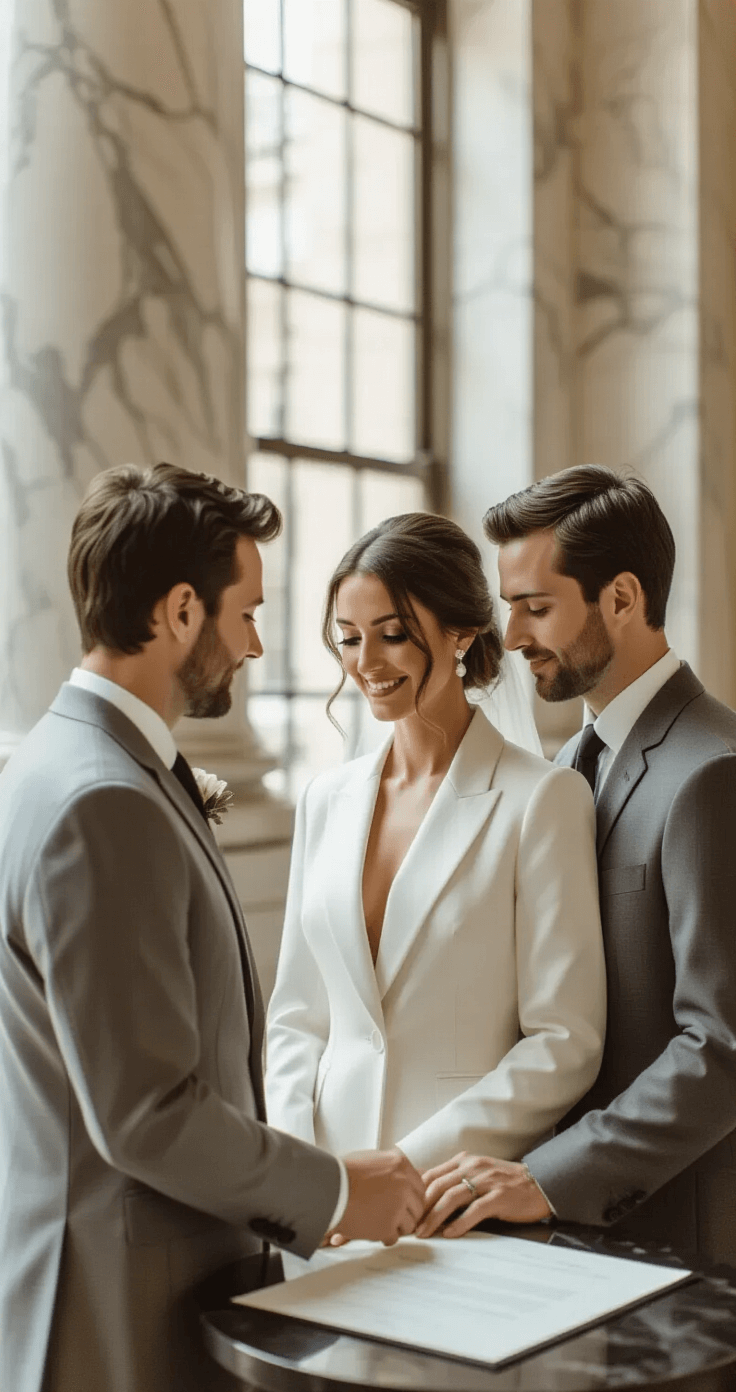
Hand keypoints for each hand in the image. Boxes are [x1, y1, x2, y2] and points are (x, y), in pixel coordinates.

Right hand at [336, 1147, 426, 1245]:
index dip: (411, 1198)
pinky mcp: (388, 1225)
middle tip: (395, 1218)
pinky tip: (373, 1231)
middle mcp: (404, 1184)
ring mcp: (398, 1206)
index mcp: (400, 1165)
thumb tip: (395, 1174)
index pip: (419, 1187)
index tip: (405, 1204)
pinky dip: (384, 1237)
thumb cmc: (343, 1173)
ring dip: (397, 1226)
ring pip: (409, 1224)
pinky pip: (394, 1237)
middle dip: (407, 1214)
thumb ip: (388, 1168)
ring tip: (380, 1223)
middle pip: (418, 1207)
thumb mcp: (370, 1159)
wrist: (329, 1188)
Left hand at [416, 1152, 551, 1237]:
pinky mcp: (500, 1196)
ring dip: (435, 1217)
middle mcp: (473, 1167)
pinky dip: (460, 1222)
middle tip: (410, 1228)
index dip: (416, 1194)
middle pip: (438, 1186)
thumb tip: (429, 1199)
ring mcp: (487, 1181)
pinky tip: (450, 1233)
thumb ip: (456, 1180)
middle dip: (421, 1209)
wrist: (539, 1183)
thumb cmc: (505, 1183)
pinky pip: (475, 1209)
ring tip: (425, 1233)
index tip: (406, 1212)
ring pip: (453, 1197)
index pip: (432, 1175)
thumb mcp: (478, 1174)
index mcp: (465, 1161)